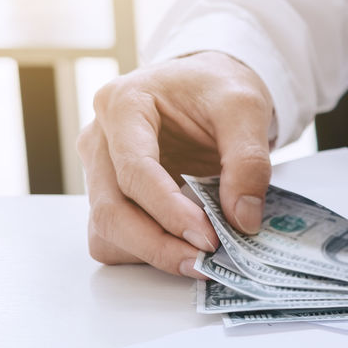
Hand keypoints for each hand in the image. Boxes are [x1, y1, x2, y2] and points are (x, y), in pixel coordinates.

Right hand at [78, 51, 273, 276]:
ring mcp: (99, 170)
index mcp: (123, 105)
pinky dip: (147, 251)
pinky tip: (184, 248)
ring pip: (105, 230)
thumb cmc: (218, 87)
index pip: (134, 170)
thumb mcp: (246, 107)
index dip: (169, 211)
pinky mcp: (111, 194)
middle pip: (110, 209)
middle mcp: (99, 139)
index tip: (208, 237)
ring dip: (149, 253)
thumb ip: (248, 160)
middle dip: (157, 245)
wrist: (209, 85)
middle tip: (203, 263)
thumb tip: (243, 219)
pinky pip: (115, 236)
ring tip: (198, 260)